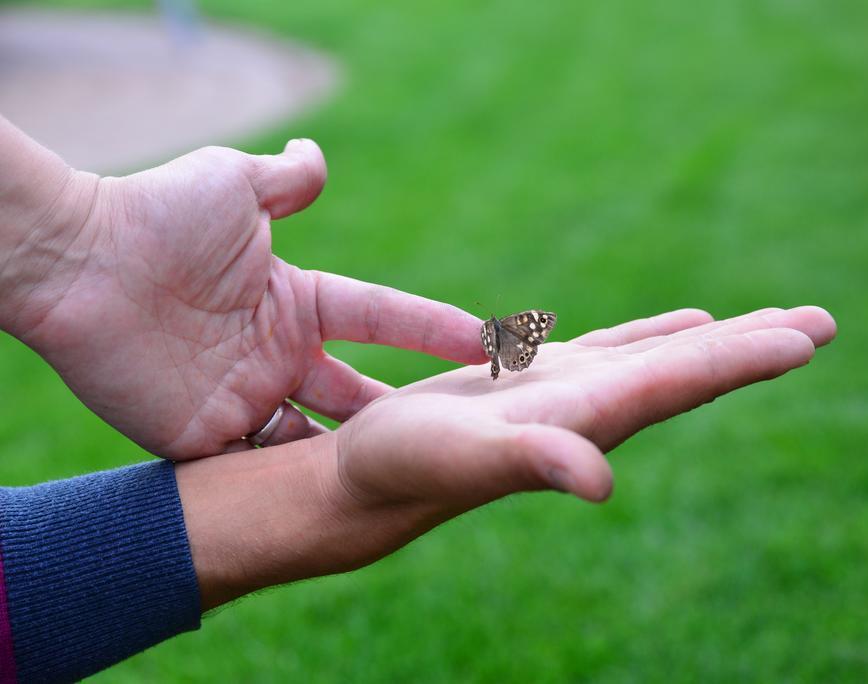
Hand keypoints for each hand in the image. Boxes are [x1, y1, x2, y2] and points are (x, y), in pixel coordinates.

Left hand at [4, 138, 485, 458]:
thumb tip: (315, 158)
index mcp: (293, 301)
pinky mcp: (205, 438)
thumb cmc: (156, 215)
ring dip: (355, 461)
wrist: (79, 263)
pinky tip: (342, 503)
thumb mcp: (234, 181)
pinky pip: (261, 470)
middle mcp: (277, 354)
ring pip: (316, 441)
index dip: (433, 329)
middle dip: (407, 416)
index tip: (491, 342)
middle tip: (465, 436)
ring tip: (412, 484)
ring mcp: (244, 398)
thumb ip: (285, 180)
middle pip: (358, 394)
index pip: (380, 317)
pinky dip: (295, 487)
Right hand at [177, 305, 836, 608]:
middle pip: (691, 367)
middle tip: (822, 322)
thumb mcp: (467, 457)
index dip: (743, 358)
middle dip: (756, 343)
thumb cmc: (408, 468)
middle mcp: (596, 408)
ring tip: (778, 323)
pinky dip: (660, 333)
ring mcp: (575, 393)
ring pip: (664, 355)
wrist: (373, 478)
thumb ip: (537, 461)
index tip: (806, 337)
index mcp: (591, 418)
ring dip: (722, 338)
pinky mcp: (545, 381)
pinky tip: (689, 324)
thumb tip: (602, 482)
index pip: (683, 380)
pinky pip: (618, 347)